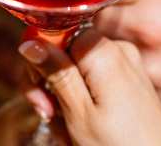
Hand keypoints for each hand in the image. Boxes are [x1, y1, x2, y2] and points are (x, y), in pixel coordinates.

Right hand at [19, 29, 160, 145]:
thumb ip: (56, 72)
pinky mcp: (129, 80)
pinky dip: (81, 100)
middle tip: (47, 112)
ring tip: (66, 128)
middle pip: (65, 50)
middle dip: (49, 81)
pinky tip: (79, 125)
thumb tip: (31, 42)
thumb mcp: (78, 113)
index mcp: (105, 51)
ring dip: (63, 96)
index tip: (36, 86)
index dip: (40, 58)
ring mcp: (126, 65)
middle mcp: (119, 50)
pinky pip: (93, 79)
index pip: (56, 31)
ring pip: (76, 68)